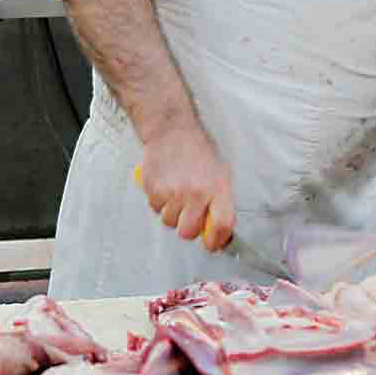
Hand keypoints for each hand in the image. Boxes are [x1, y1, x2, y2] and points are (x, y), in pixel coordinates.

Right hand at [137, 122, 235, 251]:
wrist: (172, 130)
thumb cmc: (198, 152)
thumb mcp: (219, 174)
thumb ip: (220, 202)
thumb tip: (219, 232)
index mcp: (218, 188)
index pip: (222, 225)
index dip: (217, 240)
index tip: (212, 243)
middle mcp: (196, 192)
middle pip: (188, 232)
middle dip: (187, 227)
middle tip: (189, 215)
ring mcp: (173, 191)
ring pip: (169, 222)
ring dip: (172, 213)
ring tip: (176, 194)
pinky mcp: (154, 188)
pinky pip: (155, 208)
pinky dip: (158, 202)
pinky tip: (165, 185)